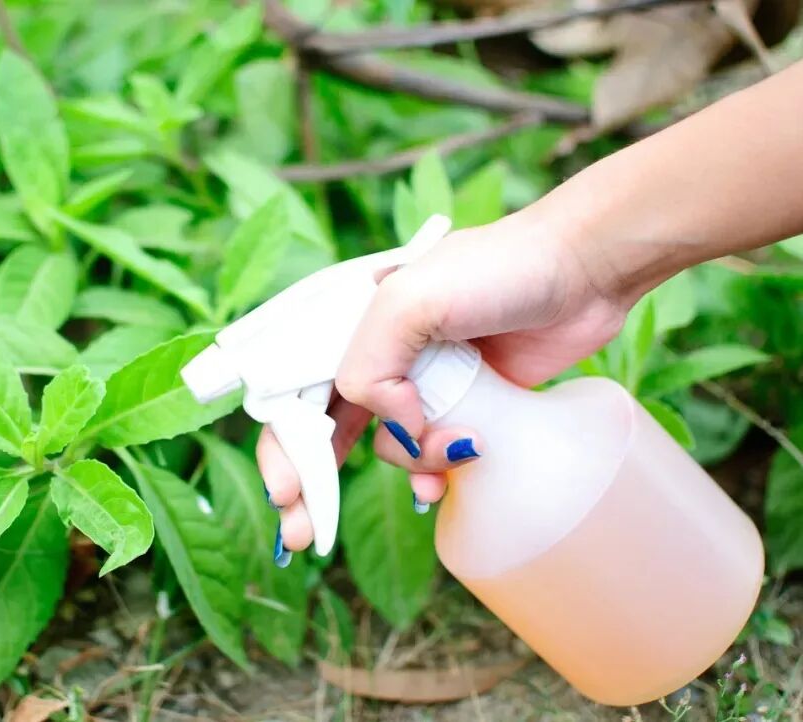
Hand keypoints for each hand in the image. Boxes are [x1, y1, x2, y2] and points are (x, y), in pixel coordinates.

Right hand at [257, 207, 628, 557]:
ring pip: (388, 445)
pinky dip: (431, 474)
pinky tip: (442, 485)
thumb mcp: (410, 301)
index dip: (283, 447)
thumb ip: (371, 367)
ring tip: (446, 461)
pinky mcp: (467, 403)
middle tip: (304, 535)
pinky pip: (432, 452)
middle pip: (325, 429)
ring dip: (406, 465)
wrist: (583, 270)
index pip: (295, 393)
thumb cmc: (497, 267)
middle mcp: (380, 355)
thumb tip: (394, 427)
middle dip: (310, 485)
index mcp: (350, 323)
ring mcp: (423, 382)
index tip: (287, 495)